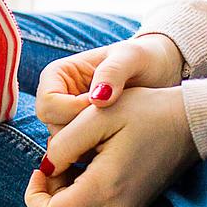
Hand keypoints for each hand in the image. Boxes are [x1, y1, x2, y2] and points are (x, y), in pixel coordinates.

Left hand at [25, 86, 199, 206]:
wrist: (194, 122)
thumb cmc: (146, 111)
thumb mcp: (97, 114)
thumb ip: (64, 143)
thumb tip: (46, 166)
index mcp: (106, 187)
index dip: (34, 195)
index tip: (40, 168)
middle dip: (47, 192)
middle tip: (55, 160)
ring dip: (63, 193)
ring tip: (71, 159)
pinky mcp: (133, 206)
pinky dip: (80, 193)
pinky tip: (86, 164)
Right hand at [35, 34, 184, 135]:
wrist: (158, 71)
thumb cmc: (143, 58)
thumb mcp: (131, 57)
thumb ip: (113, 72)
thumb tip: (96, 100)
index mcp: (57, 74)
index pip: (48, 103)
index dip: (73, 110)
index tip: (105, 104)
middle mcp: (56, 96)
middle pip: (52, 125)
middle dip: (81, 128)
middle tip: (114, 119)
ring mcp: (68, 115)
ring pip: (65, 142)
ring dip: (91, 140)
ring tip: (119, 124)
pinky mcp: (82, 131)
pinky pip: (80, 149)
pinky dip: (98, 148)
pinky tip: (119, 135)